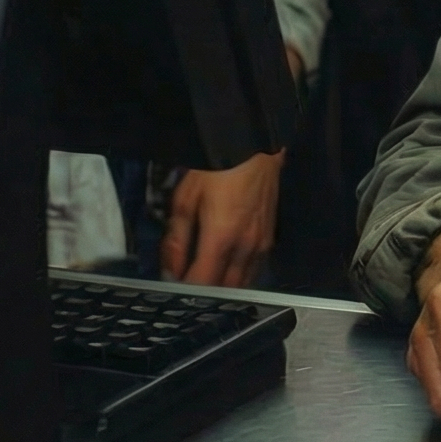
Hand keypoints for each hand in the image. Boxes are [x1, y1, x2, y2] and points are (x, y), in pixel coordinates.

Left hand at [162, 150, 281, 287]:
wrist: (252, 148)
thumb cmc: (217, 170)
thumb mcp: (185, 200)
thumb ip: (176, 241)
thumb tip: (170, 271)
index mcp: (222, 238)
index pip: (203, 282)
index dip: (185, 291)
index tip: (173, 291)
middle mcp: (245, 247)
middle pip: (226, 289)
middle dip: (206, 294)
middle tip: (188, 289)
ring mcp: (262, 244)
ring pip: (243, 282)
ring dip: (225, 287)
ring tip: (207, 283)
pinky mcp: (270, 237)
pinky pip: (255, 269)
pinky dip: (240, 275)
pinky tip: (228, 270)